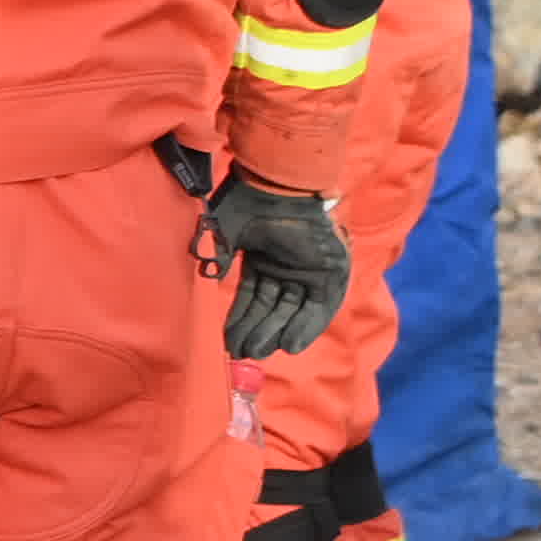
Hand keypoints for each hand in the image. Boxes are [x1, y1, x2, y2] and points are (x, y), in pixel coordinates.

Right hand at [200, 172, 352, 357]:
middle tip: (242, 353)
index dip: (240, 320)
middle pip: (271, 309)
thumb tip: (210, 279)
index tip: (229, 342)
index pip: (252, 297)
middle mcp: (287, 268)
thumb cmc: (250, 204)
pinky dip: (307, 328)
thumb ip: (219, 257)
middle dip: (256, 332)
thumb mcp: (226, 233)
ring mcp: (310, 272)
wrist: (280, 187)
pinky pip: (320, 309)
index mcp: (264, 259)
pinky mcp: (331, 274)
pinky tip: (290, 346)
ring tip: (259, 353)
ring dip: (277, 333)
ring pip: (292, 312)